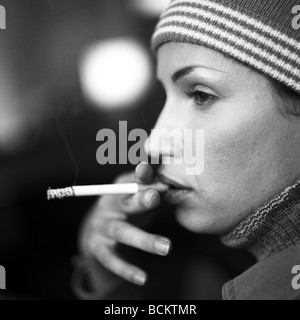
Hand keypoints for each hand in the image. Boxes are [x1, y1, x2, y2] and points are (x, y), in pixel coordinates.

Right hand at [79, 162, 171, 285]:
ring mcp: (103, 227)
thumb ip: (153, 186)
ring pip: (123, 232)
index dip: (144, 177)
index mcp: (120, 188)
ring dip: (143, 239)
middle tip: (155, 198)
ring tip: (166, 248)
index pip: (132, 180)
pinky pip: (113, 260)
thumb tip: (176, 179)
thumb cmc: (125, 207)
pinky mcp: (99, 248)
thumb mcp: (136, 194)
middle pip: (125, 202)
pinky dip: (126, 269)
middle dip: (140, 199)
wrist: (95, 229)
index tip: (160, 177)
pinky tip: (143, 278)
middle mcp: (110, 205)